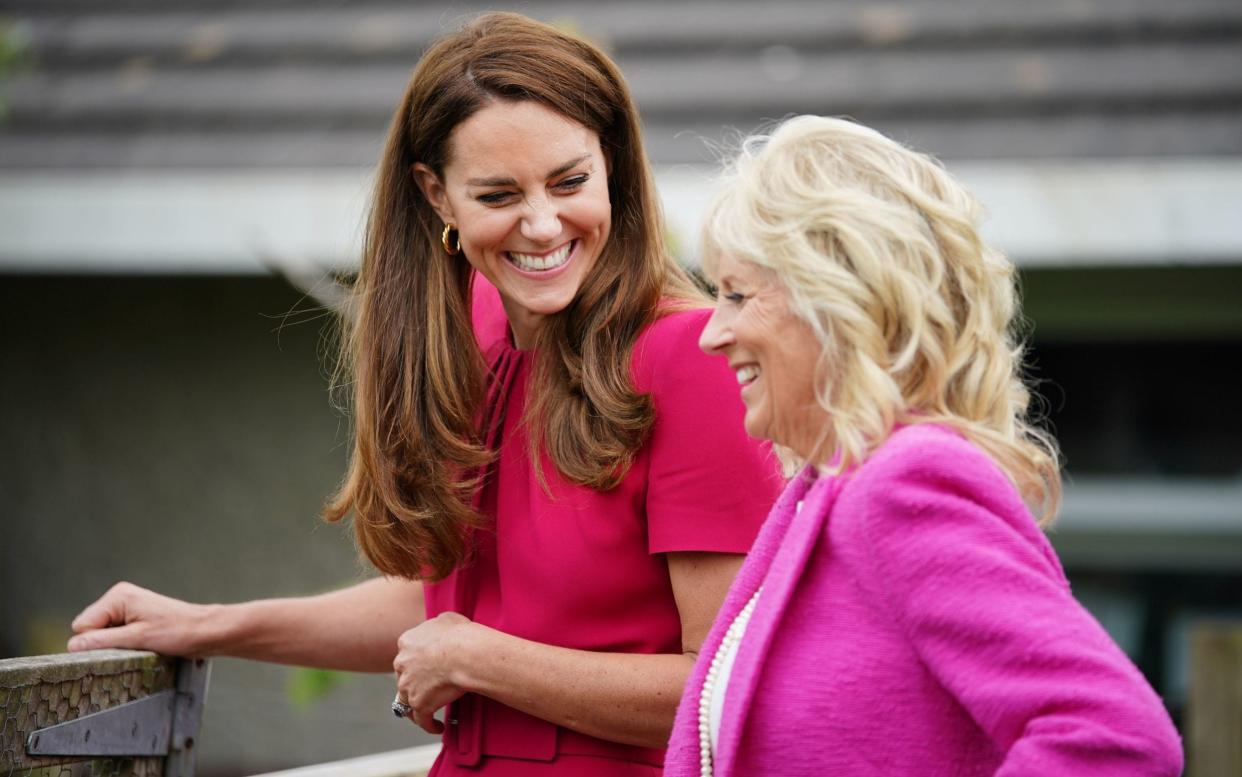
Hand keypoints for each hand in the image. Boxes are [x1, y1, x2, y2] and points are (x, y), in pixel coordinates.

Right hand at [68, 581, 214, 655]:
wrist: (205, 631)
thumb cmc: (178, 632)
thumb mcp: (138, 638)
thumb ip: (103, 642)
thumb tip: (72, 646)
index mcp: (118, 597)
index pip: (82, 626)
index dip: (95, 643)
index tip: (118, 648)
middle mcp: (119, 598)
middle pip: (89, 630)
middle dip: (104, 643)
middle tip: (132, 646)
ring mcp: (126, 608)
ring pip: (100, 635)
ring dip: (115, 645)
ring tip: (140, 645)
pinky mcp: (133, 618)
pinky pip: (114, 636)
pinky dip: (123, 644)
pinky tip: (141, 644)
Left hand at [393, 611, 481, 734]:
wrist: (464, 653)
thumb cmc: (459, 634)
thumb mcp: (445, 618)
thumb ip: (436, 625)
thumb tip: (440, 629)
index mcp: (406, 642)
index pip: (406, 654)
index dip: (416, 661)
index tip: (426, 666)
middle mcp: (401, 664)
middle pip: (404, 677)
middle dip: (413, 683)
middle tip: (428, 688)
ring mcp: (408, 686)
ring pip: (406, 701)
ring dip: (416, 707)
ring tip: (428, 712)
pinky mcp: (419, 704)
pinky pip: (421, 720)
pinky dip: (429, 724)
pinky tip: (438, 727)